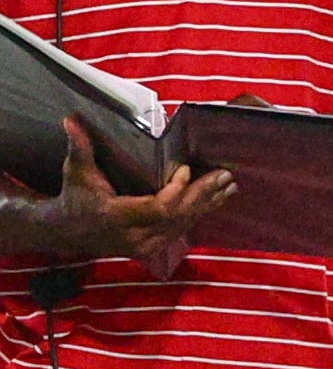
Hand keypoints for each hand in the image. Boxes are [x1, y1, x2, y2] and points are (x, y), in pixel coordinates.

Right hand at [21, 120, 232, 265]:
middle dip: (203, 195)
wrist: (69, 233)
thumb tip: (71, 120)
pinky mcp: (154, 247)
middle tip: (224, 175)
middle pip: (177, 216)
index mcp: (116, 217)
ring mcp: (146, 245)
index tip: (187, 169)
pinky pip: (181, 229)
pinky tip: (216, 199)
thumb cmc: (76, 198)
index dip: (175, 191)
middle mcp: (134, 235)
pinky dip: (198, 212)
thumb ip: (80, 147)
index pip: (157, 208)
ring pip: (183, 224)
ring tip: (228, 185)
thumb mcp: (76, 172)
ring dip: (207, 204)